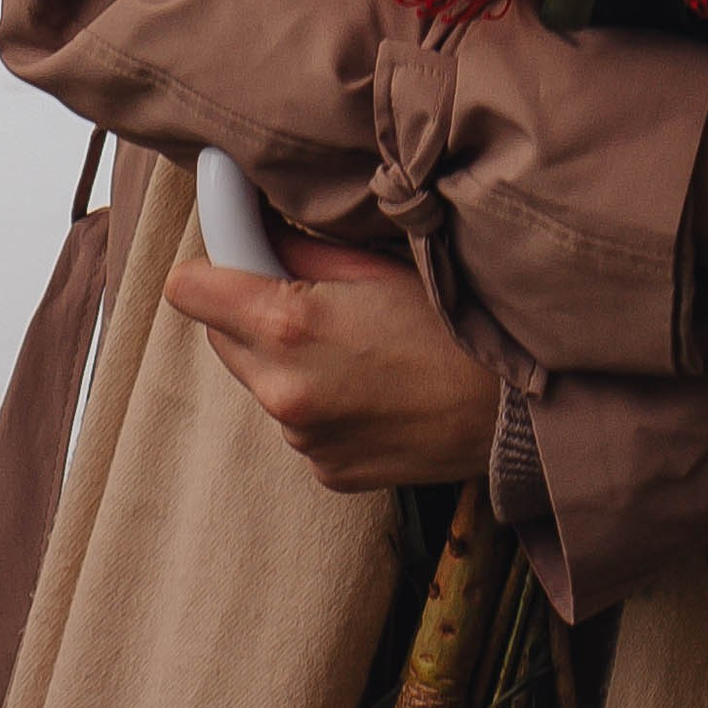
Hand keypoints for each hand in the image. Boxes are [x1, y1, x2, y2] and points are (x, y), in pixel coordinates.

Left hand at [164, 234, 501, 490]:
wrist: (515, 414)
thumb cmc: (455, 324)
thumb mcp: (378, 265)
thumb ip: (302, 252)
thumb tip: (258, 234)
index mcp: (289, 328)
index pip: (191, 291)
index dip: (212, 264)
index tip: (234, 252)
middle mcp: (283, 393)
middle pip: (220, 338)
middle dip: (247, 311)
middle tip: (308, 292)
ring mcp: (304, 442)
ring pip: (262, 382)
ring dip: (285, 360)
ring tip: (357, 344)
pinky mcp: (328, 473)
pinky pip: (300, 423)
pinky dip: (320, 401)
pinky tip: (374, 386)